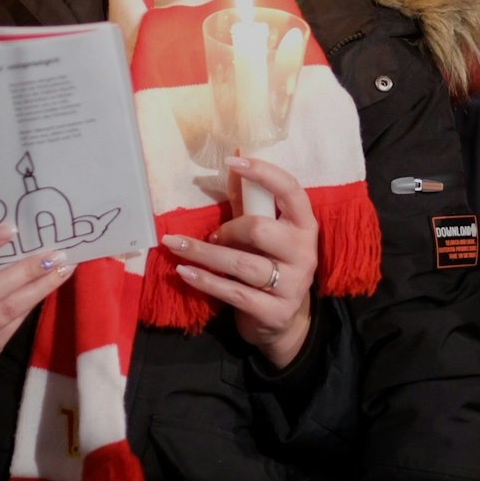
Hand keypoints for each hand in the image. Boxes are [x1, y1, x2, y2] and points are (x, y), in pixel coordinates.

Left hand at [168, 157, 318, 369]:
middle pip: (260, 229)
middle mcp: (304, 252)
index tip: (232, 161)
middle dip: (227, 228)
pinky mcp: (275, 312)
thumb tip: (234, 158)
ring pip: (242, 263)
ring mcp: (293, 284)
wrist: (284, 322)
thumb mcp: (264, 233)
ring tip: (175, 246)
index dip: (263, 173)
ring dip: (204, 254)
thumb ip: (249, 202)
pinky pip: (234, 293)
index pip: (291, 190)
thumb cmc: (271, 264)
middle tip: (211, 234)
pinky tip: (184, 272)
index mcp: (304, 225)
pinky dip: (206, 281)